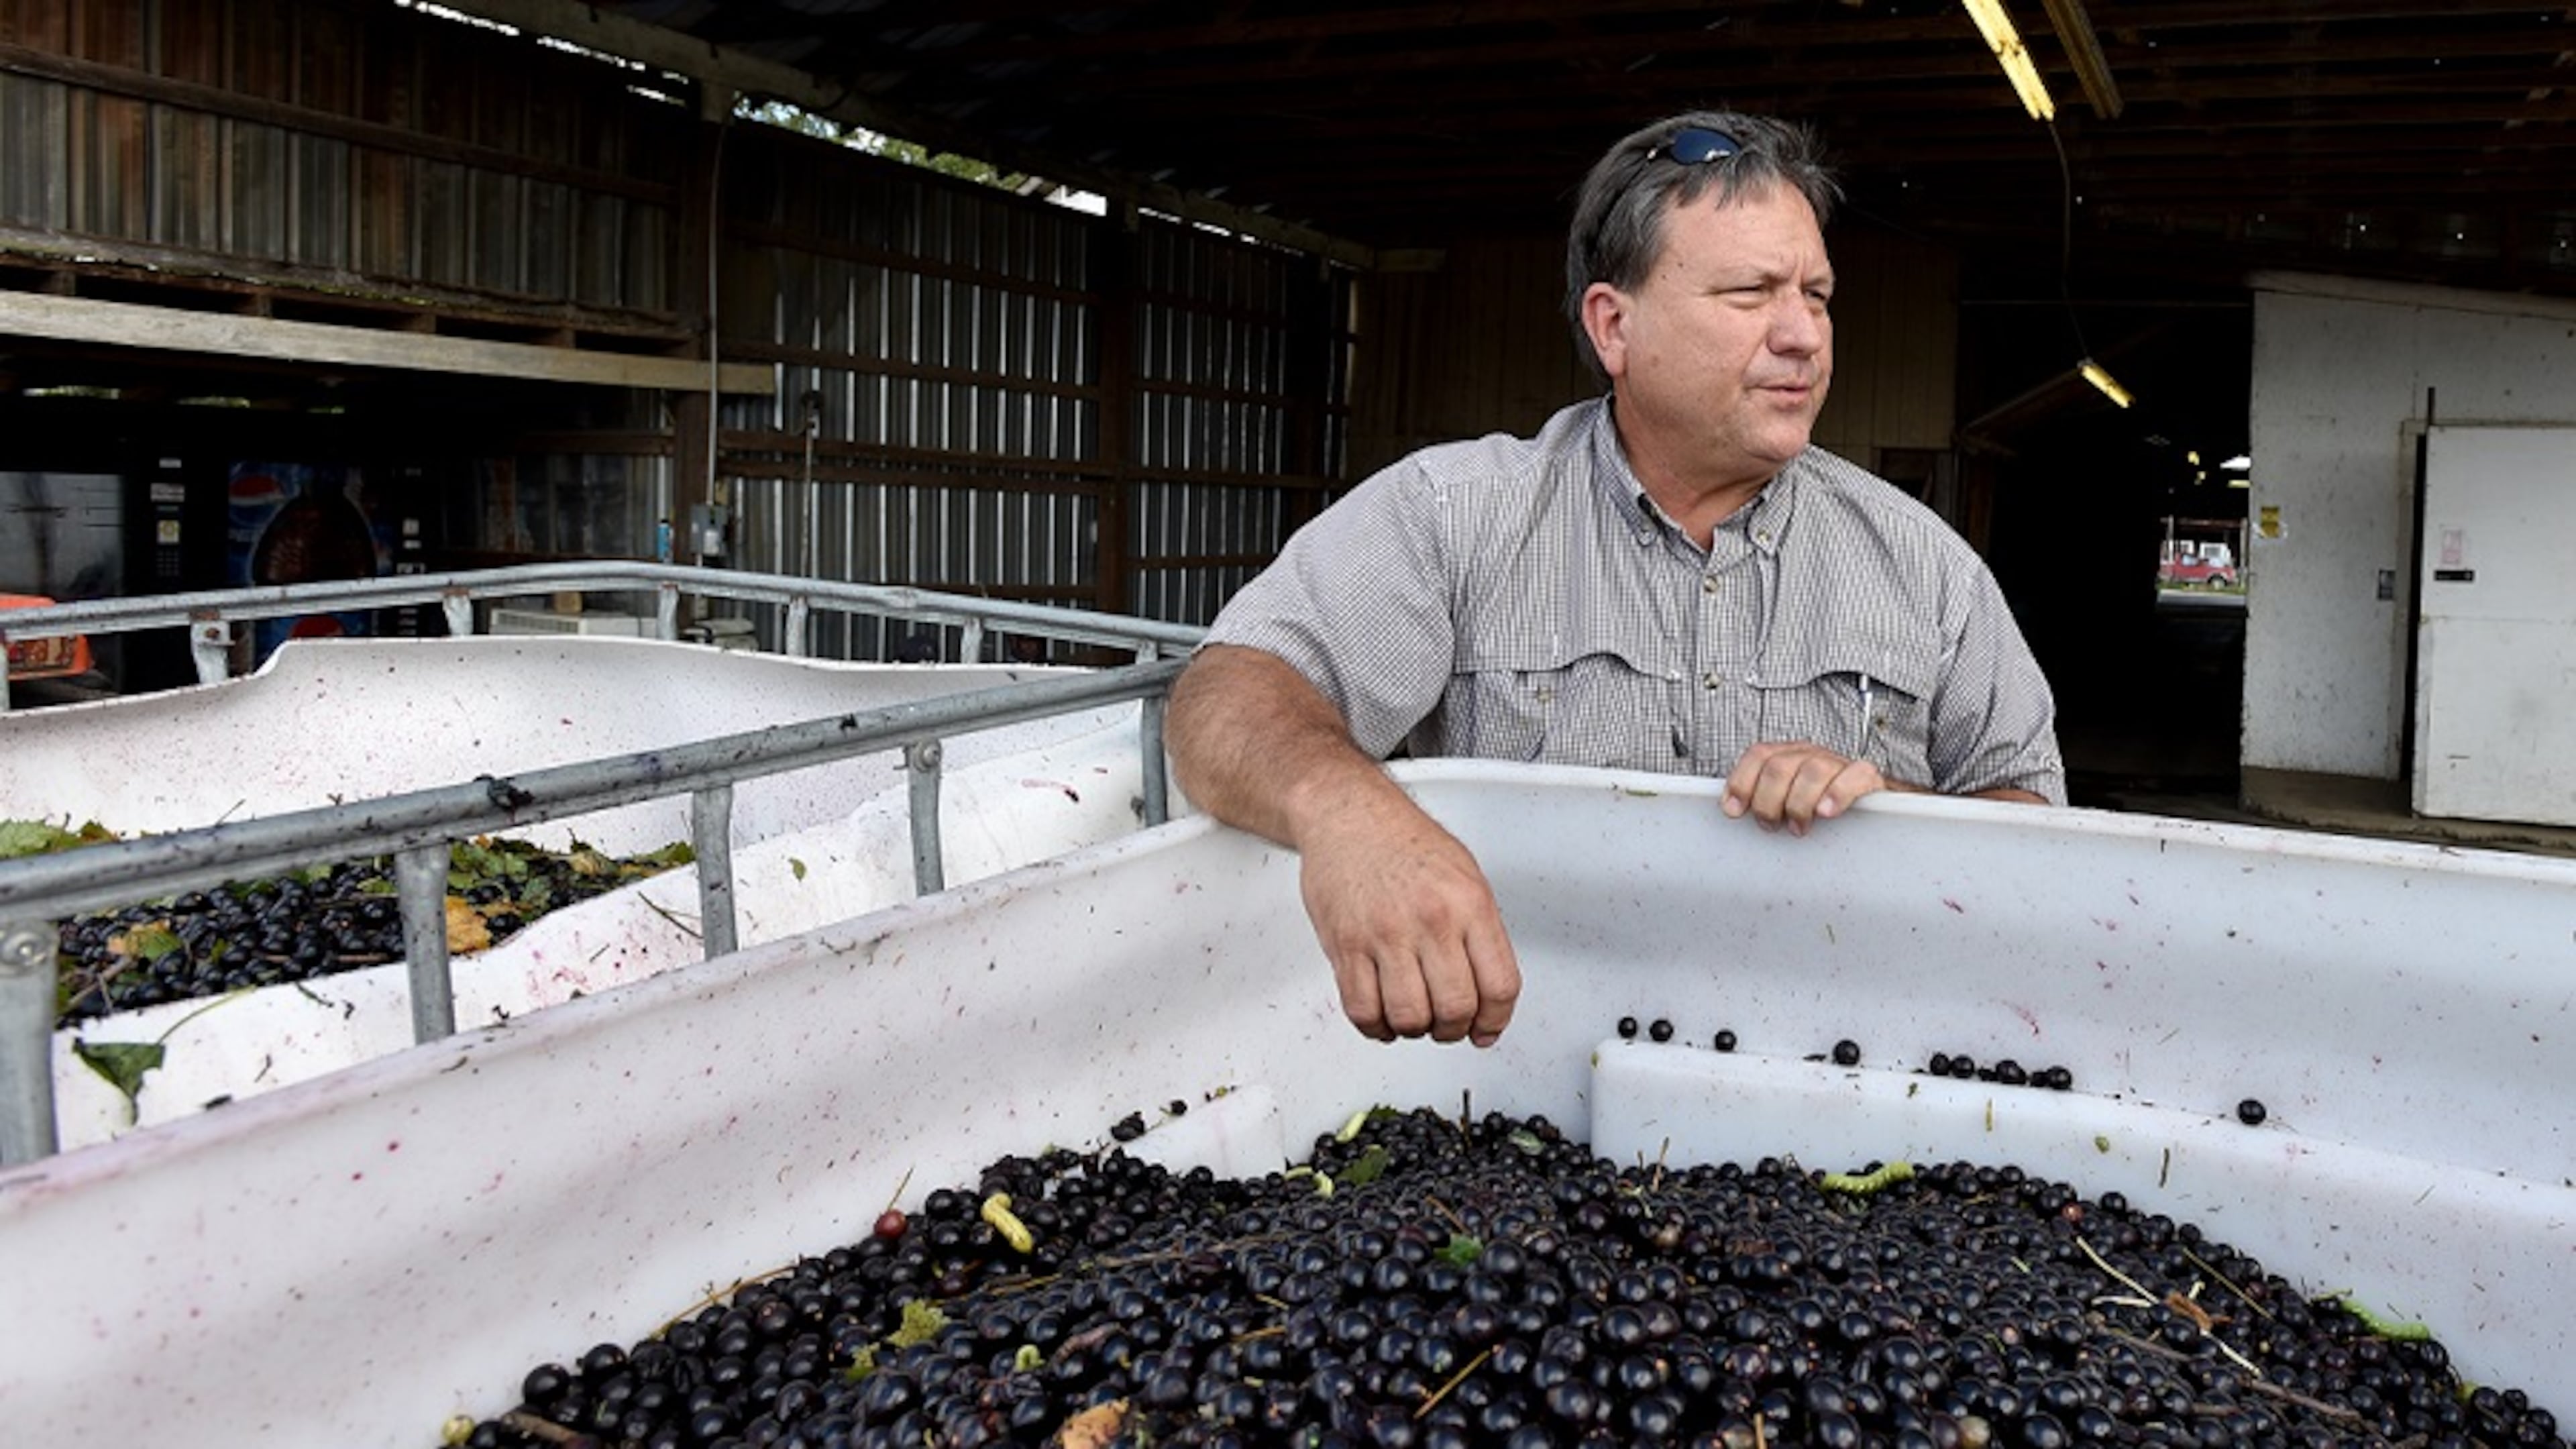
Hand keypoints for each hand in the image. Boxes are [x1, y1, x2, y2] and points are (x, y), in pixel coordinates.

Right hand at [1296, 801, 1521, 1046]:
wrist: (1347, 815)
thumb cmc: (1404, 843)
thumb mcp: (1465, 876)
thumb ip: (1481, 933)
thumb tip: (1488, 990)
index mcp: (1469, 903)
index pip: (1499, 985)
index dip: (1496, 1020)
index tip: (1486, 1029)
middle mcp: (1430, 919)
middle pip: (1455, 1008)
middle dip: (1454, 1029)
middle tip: (1448, 1023)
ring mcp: (1385, 934)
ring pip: (1409, 1018)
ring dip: (1415, 1030)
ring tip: (1414, 1016)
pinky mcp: (1345, 945)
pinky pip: (1363, 1010)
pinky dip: (1376, 1026)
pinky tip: (1382, 1015)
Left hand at [1721, 740, 1887, 834]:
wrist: (1872, 805)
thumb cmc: (1824, 806)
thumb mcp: (1787, 801)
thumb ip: (1763, 800)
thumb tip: (1731, 811)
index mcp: (1789, 756)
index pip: (1758, 755)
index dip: (1741, 782)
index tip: (1734, 810)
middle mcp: (1810, 755)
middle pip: (1779, 766)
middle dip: (1769, 801)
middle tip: (1772, 824)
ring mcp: (1838, 763)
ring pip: (1812, 770)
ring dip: (1799, 803)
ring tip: (1799, 825)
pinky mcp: (1866, 776)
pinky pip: (1854, 776)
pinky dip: (1838, 794)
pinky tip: (1826, 812)